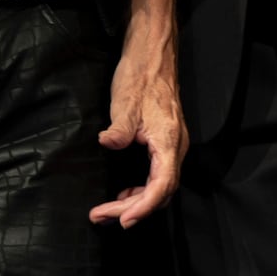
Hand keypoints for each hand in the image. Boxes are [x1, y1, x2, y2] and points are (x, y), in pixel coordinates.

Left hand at [92, 8, 183, 226]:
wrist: (153, 56)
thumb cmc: (141, 76)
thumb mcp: (126, 102)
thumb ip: (120, 128)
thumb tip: (108, 143)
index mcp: (169, 141)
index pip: (161, 185)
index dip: (143, 207)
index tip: (122, 219)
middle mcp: (175, 148)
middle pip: (160, 192)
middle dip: (131, 209)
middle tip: (101, 216)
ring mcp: (172, 146)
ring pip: (160, 186)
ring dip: (135, 201)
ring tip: (108, 210)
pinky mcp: (165, 143)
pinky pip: (158, 176)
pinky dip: (141, 189)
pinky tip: (124, 192)